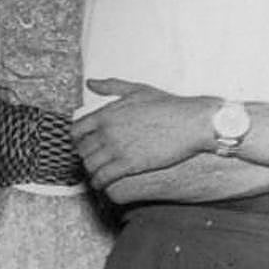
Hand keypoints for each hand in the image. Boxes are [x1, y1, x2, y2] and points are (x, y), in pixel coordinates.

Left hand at [72, 78, 214, 190]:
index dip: (77, 140)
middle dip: (84, 156)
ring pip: (90, 165)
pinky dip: (98, 182)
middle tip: (91, 160)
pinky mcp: (129, 164)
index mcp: (105, 114)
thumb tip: (90, 83)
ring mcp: (116, 149)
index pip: (75, 131)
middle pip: (81, 149)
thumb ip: (110, 87)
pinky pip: (103, 177)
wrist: (192, 123)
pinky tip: (101, 184)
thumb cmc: (168, 105)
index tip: (83, 144)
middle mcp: (106, 132)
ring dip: (91, 170)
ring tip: (96, 173)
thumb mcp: (136, 90)